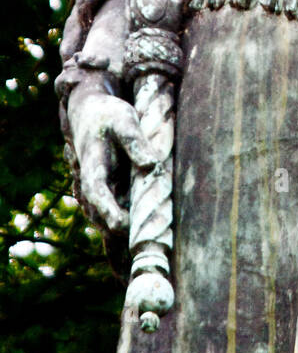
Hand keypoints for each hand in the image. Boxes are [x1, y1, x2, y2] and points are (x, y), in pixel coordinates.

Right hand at [66, 75, 156, 233]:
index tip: (126, 226)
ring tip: (153, 240)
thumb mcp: (124, 120)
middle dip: (123, 231)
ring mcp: (96, 193)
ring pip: (107, 222)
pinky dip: (129, 225)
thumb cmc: (108, 115)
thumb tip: (151, 165)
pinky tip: (151, 231)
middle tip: (150, 240)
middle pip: (102, 218)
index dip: (110, 213)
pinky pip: (114, 216)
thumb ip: (135, 142)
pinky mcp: (106, 195)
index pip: (98, 196)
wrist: (89, 113)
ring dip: (126, 232)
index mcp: (92, 168)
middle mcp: (90, 186)